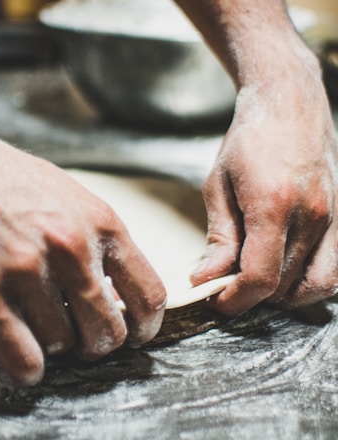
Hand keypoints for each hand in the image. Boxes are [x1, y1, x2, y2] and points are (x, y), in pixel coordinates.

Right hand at [0, 111, 165, 384]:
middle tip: (85, 337)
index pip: (149, 295)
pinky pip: (24, 358)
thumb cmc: (15, 183)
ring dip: (58, 346)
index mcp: (102, 224)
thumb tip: (119, 294)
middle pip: (109, 332)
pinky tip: (28, 359)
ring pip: (64, 347)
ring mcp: (27, 271)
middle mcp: (70, 248)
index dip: (147, 326)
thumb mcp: (74, 200)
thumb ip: (103, 244)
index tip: (137, 334)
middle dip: (100, 343)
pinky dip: (30, 369)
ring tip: (45, 325)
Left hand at [191, 57, 337, 314]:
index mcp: (273, 205)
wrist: (289, 105)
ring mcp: (334, 218)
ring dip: (281, 294)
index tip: (215, 301)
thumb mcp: (218, 186)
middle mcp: (311, 216)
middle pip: (283, 285)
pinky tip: (287, 272)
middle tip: (226, 284)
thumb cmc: (248, 141)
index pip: (259, 277)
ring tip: (254, 279)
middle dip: (250, 295)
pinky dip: (311, 283)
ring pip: (314, 285)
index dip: (235, 299)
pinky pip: (335, 270)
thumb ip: (219, 237)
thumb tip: (206, 278)